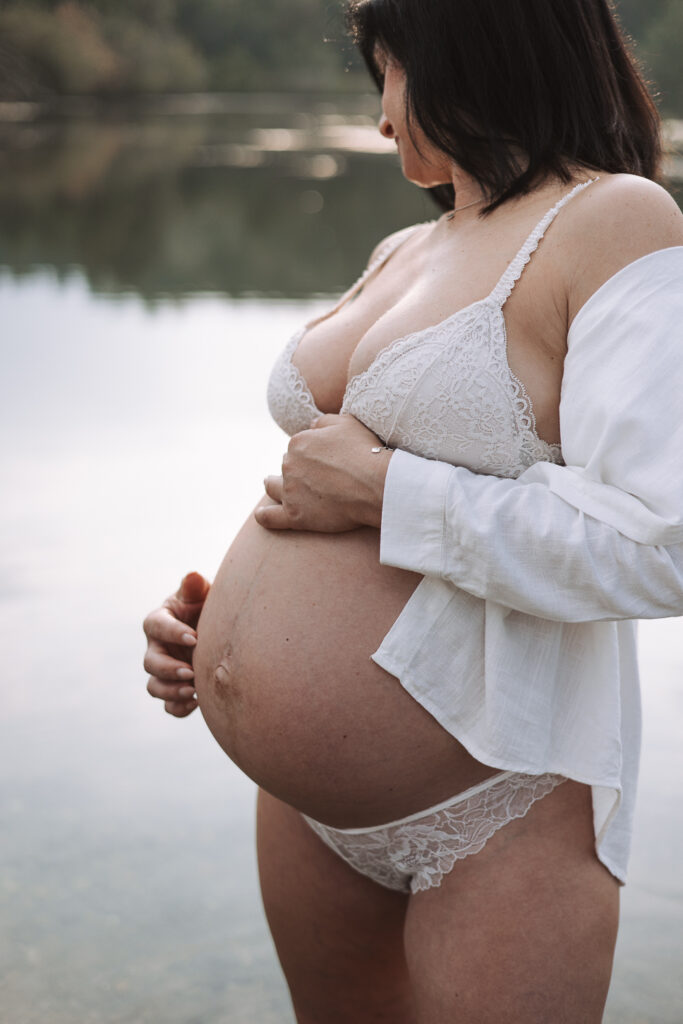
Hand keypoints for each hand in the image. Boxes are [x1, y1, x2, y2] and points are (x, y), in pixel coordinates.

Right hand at [143, 572, 210, 717]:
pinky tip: (197, 704)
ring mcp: (164, 670)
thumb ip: (196, 587)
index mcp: (160, 620)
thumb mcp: (203, 593)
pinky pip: (169, 706)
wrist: (221, 627)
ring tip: (193, 691)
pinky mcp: (175, 687)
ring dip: (171, 691)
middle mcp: (157, 646)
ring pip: (154, 686)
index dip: (172, 633)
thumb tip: (194, 576)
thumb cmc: (208, 605)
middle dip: (168, 668)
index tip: (194, 638)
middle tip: (191, 671)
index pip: (156, 626)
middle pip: (150, 662)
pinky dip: (179, 708)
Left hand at [254, 413, 391, 531]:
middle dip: (298, 469)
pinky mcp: (295, 516)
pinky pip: (271, 517)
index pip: (299, 447)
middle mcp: (288, 465)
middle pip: (288, 466)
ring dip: (275, 485)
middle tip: (317, 476)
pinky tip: (261, 514)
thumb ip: (323, 421)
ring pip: (274, 487)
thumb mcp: (347, 422)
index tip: (327, 460)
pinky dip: (264, 515)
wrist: (375, 485)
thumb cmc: (365, 452)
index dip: (313, 453)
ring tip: (274, 486)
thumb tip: (310, 425)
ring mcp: (290, 491)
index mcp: (298, 442)